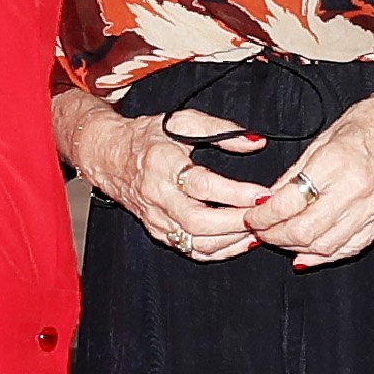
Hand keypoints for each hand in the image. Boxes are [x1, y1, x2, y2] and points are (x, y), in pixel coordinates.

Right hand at [93, 105, 270, 259]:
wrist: (109, 156)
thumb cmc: (148, 137)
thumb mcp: (182, 121)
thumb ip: (221, 130)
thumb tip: (256, 143)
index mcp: (163, 164)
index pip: (202, 186)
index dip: (235, 193)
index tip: (262, 194)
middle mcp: (157, 196)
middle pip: (199, 222)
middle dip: (237, 223)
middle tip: (263, 216)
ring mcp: (156, 219)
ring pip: (196, 242)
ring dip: (231, 240)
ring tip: (258, 228)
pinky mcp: (158, 232)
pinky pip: (191, 250)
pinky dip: (219, 251)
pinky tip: (240, 241)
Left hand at [242, 88, 373, 268]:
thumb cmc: (370, 124)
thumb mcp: (324, 138)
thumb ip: (297, 172)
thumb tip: (271, 198)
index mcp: (335, 162)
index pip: (289, 202)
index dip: (263, 215)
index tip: (251, 216)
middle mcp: (354, 189)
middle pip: (304, 230)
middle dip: (274, 236)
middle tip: (260, 231)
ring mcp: (371, 208)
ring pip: (324, 245)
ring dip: (295, 247)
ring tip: (280, 240)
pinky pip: (349, 247)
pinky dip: (324, 255)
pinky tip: (307, 253)